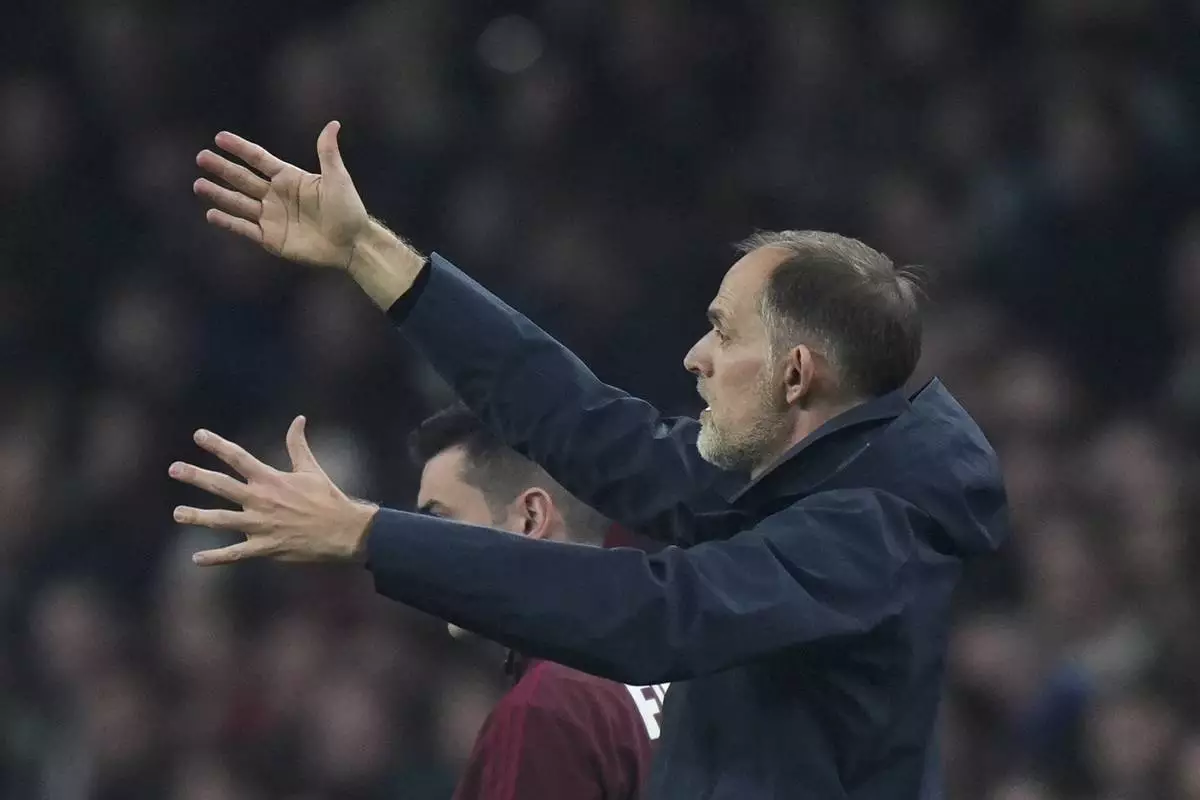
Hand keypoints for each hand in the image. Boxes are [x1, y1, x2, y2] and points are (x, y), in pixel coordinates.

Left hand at [169, 416, 378, 565]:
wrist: (344, 531)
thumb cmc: (328, 498)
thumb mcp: (312, 469)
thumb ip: (298, 444)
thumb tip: (298, 419)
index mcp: (271, 480)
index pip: (238, 457)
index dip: (217, 445)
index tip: (198, 435)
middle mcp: (261, 501)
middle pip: (222, 486)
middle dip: (196, 476)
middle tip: (174, 469)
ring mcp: (261, 526)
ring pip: (222, 521)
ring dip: (197, 517)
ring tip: (177, 514)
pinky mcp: (265, 548)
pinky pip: (235, 553)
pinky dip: (215, 557)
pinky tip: (196, 558)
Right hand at [194, 121, 368, 268]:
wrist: (352, 244)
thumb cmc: (349, 210)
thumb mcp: (338, 179)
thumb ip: (328, 153)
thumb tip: (333, 123)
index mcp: (289, 178)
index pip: (259, 159)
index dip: (240, 148)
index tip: (220, 137)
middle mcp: (276, 195)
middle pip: (243, 179)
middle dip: (222, 168)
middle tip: (201, 157)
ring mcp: (271, 217)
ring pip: (239, 203)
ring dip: (219, 194)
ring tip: (199, 185)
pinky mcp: (271, 238)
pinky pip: (245, 229)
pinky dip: (228, 222)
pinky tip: (211, 214)